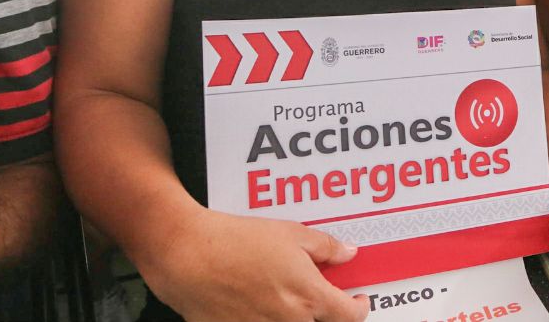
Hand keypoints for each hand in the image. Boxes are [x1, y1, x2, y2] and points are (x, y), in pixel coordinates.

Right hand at [138, 209, 367, 321]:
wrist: (188, 256)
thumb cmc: (238, 241)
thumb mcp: (292, 234)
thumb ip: (325, 248)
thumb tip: (348, 254)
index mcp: (308, 297)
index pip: (349, 317)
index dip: (360, 308)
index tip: (359, 300)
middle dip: (327, 314)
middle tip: (324, 298)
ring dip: (298, 317)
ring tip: (288, 297)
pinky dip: (267, 318)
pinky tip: (260, 303)